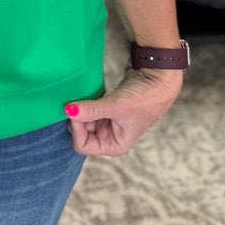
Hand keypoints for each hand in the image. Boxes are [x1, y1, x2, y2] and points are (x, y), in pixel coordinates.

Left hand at [65, 67, 182, 156]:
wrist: (157, 79)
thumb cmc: (143, 98)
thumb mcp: (115, 106)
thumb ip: (91, 110)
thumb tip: (67, 110)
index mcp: (114, 145)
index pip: (83, 145)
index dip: (77, 128)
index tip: (76, 110)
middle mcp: (110, 137)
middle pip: (81, 132)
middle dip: (77, 117)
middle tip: (77, 100)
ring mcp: (108, 122)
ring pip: (84, 119)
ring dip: (81, 108)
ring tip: (84, 95)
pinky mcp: (107, 108)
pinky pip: (89, 108)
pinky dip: (86, 101)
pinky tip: (90, 92)